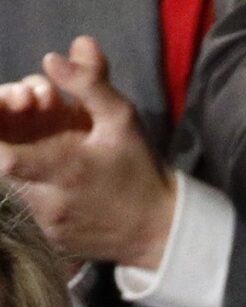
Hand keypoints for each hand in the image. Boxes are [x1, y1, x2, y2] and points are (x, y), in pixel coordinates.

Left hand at [0, 36, 175, 269]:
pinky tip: (54, 176)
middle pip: (1, 168)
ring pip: (10, 187)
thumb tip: (52, 59)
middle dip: (5, 136)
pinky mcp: (48, 239)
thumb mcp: (123, 121)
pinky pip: (24, 207)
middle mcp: (49, 203)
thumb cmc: (140, 169)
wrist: (160, 228)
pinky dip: (29, 185)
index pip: (3, 158)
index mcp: (67, 170)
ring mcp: (46, 225)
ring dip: (16, 159)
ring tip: (46, 147)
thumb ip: (89, 85)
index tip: (9, 109)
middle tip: (24, 114)